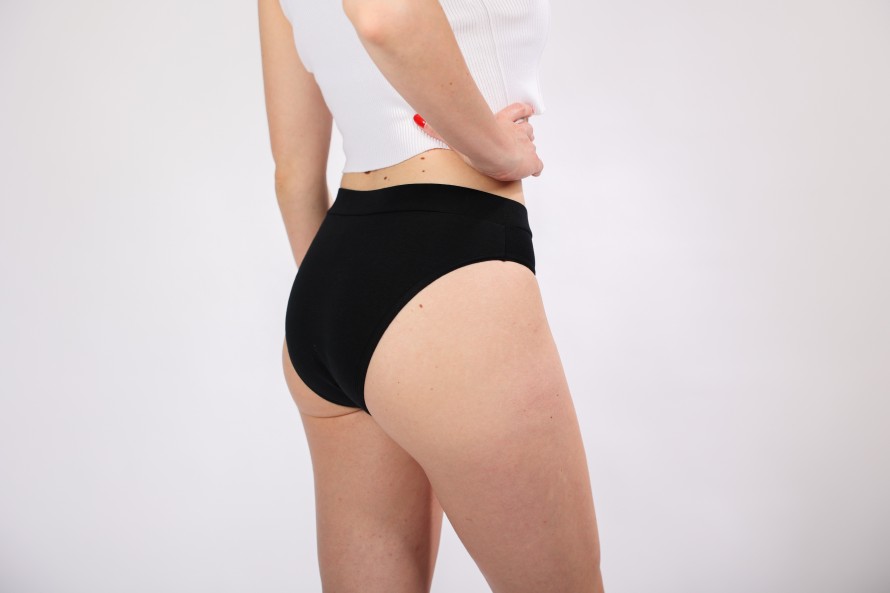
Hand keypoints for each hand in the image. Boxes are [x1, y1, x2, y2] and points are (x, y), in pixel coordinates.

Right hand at [414, 102, 543, 180]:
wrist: (491, 150)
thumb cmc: (475, 139)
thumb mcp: (453, 131)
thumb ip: (436, 127)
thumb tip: (417, 120)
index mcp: (501, 122)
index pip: (515, 112)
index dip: (521, 111)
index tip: (526, 111)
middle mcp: (515, 132)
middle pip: (527, 128)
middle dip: (525, 132)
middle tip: (523, 135)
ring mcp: (525, 147)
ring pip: (532, 143)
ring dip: (529, 147)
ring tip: (527, 151)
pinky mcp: (530, 162)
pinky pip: (537, 165)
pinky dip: (535, 167)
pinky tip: (534, 170)